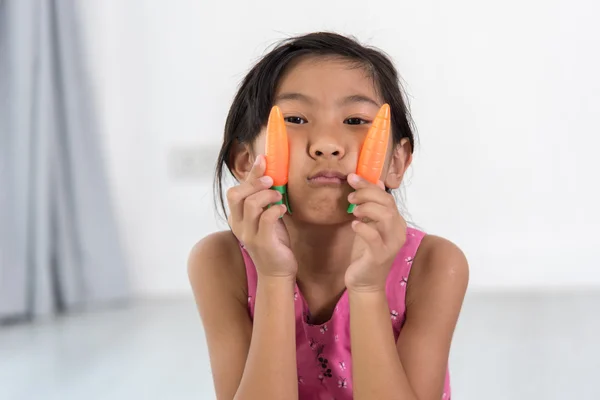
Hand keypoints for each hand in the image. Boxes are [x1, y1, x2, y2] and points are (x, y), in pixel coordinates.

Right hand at [227, 155, 296, 278]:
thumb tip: (270, 174)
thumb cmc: (273, 241)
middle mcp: (238, 225)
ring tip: (279, 197)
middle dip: (254, 183)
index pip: (236, 190)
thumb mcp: (265, 216)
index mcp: (236, 218)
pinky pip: (266, 219)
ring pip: (251, 204)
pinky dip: (276, 209)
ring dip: (268, 195)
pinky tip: (283, 210)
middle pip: (235, 195)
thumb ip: (264, 199)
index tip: (263, 159)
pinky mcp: (263, 242)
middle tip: (271, 181)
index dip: (250, 173)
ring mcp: (249, 235)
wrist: (277, 271)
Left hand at [345, 173, 406, 291]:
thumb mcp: (369, 225)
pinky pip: (374, 237)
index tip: (352, 177)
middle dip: (367, 194)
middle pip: (387, 203)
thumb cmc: (365, 252)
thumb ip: (373, 206)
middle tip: (350, 196)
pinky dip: (363, 228)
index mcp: (396, 221)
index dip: (369, 185)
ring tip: (353, 211)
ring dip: (367, 208)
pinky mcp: (380, 256)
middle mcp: (398, 231)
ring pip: (386, 216)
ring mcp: (391, 244)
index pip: (387, 196)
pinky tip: (354, 225)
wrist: (365, 282)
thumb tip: (377, 183)